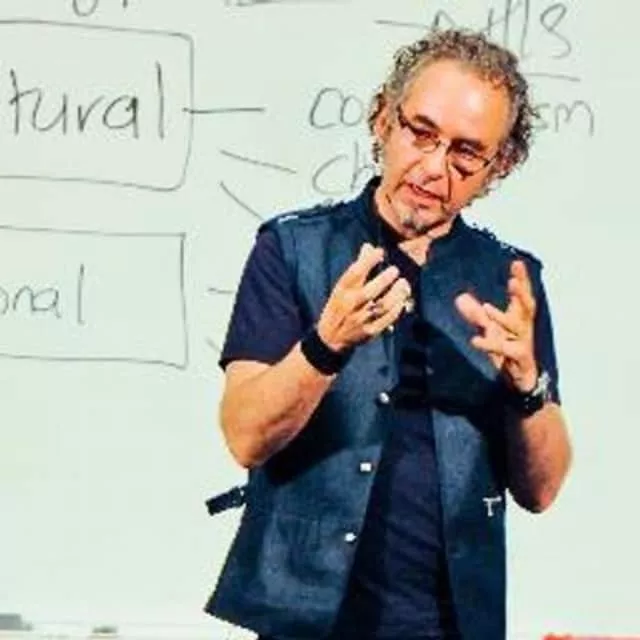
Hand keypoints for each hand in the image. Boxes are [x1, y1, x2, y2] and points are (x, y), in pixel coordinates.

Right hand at [317, 243, 411, 350]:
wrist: (331, 338)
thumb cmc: (339, 306)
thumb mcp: (342, 287)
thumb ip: (357, 268)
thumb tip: (369, 246)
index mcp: (342, 291)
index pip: (354, 273)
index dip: (368, 260)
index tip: (380, 252)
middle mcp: (350, 305)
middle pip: (370, 291)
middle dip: (385, 279)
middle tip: (395, 270)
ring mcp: (360, 319)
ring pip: (382, 306)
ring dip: (396, 293)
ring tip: (403, 284)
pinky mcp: (370, 331)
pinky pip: (387, 319)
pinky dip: (397, 309)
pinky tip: (402, 301)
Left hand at [454, 260, 537, 391]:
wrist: (521, 381)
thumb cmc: (508, 352)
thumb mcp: (490, 330)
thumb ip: (475, 315)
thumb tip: (460, 298)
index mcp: (519, 318)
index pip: (522, 295)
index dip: (521, 280)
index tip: (517, 263)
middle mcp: (524, 327)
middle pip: (527, 306)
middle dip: (521, 293)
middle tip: (514, 281)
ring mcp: (524, 342)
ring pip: (516, 327)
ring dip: (502, 318)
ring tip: (486, 308)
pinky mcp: (519, 358)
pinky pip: (505, 349)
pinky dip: (490, 344)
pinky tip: (474, 340)